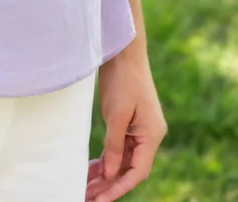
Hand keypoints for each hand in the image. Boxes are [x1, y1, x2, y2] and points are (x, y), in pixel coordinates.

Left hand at [85, 47, 166, 200]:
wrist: (124, 51)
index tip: (100, 200)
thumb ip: (114, 145)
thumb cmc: (123, 79)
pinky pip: (118, 148)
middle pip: (129, 168)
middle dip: (109, 185)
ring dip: (105, 174)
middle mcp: (148, 135)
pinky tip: (91, 170)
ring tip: (85, 188)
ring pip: (122, 160)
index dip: (119, 188)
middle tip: (87, 197)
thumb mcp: (116, 114)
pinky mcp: (128, 123)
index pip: (137, 171)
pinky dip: (105, 160)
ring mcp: (139, 130)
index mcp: (152, 134)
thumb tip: (111, 173)